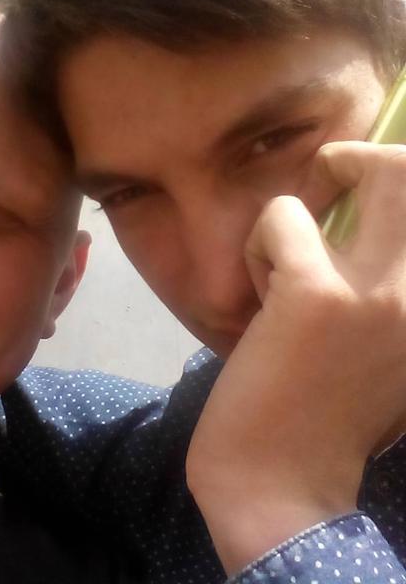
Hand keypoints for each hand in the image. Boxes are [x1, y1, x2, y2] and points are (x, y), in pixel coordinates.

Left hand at [186, 141, 405, 573]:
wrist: (279, 486)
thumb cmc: (324, 419)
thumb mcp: (386, 353)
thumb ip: (391, 294)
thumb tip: (363, 227)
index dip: (400, 182)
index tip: (361, 193)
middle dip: (365, 161)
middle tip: (326, 189)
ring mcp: (384, 290)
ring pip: (365, 169)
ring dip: (304, 206)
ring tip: (282, 259)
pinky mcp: (316, 295)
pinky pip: (281, 219)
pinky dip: (260, 242)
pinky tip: (256, 292)